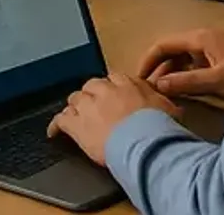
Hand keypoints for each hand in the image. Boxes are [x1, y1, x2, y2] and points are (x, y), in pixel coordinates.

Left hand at [47, 74, 179, 163]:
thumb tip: (168, 105)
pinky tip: (54, 132)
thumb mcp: (168, 108)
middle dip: (91, 96)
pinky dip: (56, 126)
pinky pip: (60, 121)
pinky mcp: (76, 126)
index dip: (111, 88)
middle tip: (94, 108)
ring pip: (74, 100)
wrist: (144, 144)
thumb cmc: (158, 128)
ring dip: (75, 108)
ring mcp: (88, 107)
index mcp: (126, 84)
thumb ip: (161, 101)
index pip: (113, 78)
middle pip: (90, 87)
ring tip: (76, 117)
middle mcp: (104, 91)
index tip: (112, 96)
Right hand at [137, 28, 223, 106]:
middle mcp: (207, 41)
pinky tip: (181, 95)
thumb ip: (187, 82)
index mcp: (203, 37)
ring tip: (160, 96)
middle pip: (173, 52)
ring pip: (184, 62)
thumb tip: (157, 85)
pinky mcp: (223, 65)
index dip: (149, 59)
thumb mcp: (218, 81)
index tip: (137, 78)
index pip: (165, 43)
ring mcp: (216, 53)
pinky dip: (185, 80)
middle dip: (158, 69)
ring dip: (171, 76)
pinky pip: (196, 70)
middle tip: (146, 91)